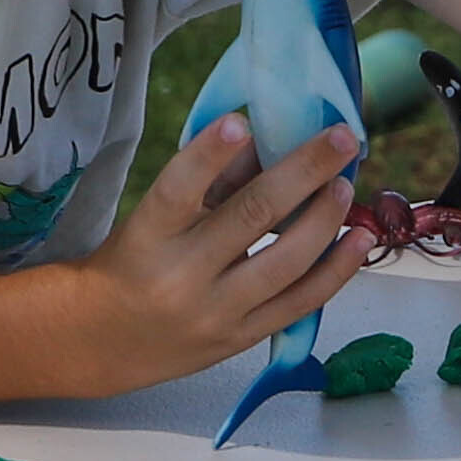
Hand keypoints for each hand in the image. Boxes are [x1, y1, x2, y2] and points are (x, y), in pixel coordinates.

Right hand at [72, 114, 360, 382]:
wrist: (101, 340)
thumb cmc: (133, 263)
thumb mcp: (153, 218)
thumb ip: (208, 182)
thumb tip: (267, 139)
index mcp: (148, 236)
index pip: (177, 189)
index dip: (209, 154)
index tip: (241, 120)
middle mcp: (182, 276)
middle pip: (251, 217)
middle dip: (303, 172)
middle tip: (339, 138)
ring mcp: (216, 312)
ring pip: (286, 262)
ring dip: (325, 219)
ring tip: (346, 186)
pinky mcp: (241, 338)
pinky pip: (300, 303)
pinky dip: (336, 269)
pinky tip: (359, 239)